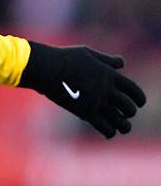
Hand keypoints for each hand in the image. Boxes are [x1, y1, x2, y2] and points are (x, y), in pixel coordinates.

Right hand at [19, 42, 146, 137]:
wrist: (45, 68)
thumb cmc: (64, 58)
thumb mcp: (87, 53)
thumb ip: (106, 60)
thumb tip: (122, 63)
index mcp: (109, 74)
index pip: (134, 90)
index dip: (140, 99)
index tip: (139, 103)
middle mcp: (107, 90)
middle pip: (129, 108)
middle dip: (130, 113)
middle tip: (125, 114)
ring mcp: (97, 102)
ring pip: (121, 122)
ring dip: (124, 126)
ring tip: (122, 127)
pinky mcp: (85, 113)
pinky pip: (105, 128)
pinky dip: (109, 132)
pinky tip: (108, 132)